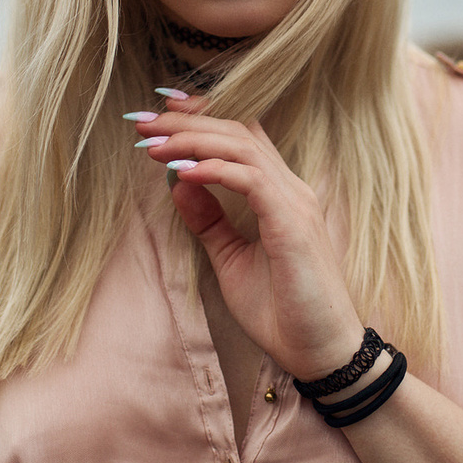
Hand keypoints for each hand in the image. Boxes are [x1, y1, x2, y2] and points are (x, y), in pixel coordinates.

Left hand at [128, 91, 364, 380]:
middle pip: (237, 130)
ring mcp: (295, 202)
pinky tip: (182, 171)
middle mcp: (290, 188)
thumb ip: (208, 220)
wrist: (320, 352)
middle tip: (142, 121)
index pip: (243, 135)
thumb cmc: (282, 311)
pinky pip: (250, 181)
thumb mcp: (230, 260)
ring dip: (193, 139)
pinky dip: (214, 170)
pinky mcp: (292, 223)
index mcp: (279, 193)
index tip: (161, 110)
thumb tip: (177, 180)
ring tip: (153, 142)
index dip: (203, 115)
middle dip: (186, 121)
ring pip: (242, 147)